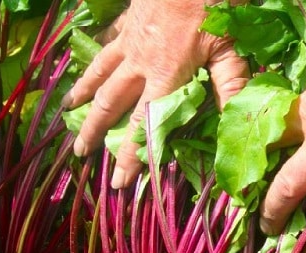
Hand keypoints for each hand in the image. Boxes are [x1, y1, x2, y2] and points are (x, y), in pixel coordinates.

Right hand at [62, 0, 249, 188]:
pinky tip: (89, 62)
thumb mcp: (230, 49)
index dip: (131, 156)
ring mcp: (130, 39)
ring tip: (70, 115)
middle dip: (96, 133)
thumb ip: (231, 87)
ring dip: (84, 97)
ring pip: (100, 73)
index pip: (144, 126)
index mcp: (164, 75)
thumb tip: (235, 127)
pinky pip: (107, 43)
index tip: (119, 182)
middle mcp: (140, 62)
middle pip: (111, 104)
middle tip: (80, 155)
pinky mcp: (130, 19)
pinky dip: (95, 57)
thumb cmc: (215, 5)